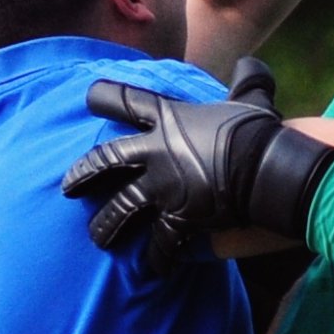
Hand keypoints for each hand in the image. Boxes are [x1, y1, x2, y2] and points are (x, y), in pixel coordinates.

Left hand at [61, 57, 333, 265]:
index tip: (89, 98)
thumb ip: (247, 80)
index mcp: (168, 119)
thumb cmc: (258, 130)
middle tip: (67, 187)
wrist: (266, 169)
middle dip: (83, 173)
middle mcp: (156, 152)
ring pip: (121, 208)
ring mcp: (163, 188)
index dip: (104, 97)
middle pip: (106, 159)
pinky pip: (161, 243)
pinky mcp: (178, 218)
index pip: (125, 101)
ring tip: (98, 239)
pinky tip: (154, 269)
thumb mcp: (251, 97)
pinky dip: (157, 258)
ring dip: (107, 225)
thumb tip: (252, 64)